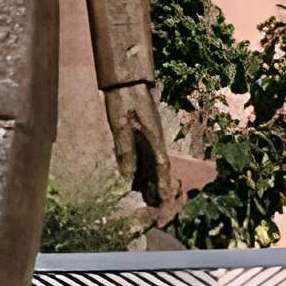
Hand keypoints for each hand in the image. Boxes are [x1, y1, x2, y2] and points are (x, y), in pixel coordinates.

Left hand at [102, 81, 175, 210]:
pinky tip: (137, 179)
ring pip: (153, 163)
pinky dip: (145, 169)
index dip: (165, 184)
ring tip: (149, 199)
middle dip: (160, 187)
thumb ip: (124, 150)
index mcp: (153, 137)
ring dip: (153, 180)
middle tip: (158, 207)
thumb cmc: (123, 99)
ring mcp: (151, 135)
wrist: (126, 79)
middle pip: (160, 168)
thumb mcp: (120, 125)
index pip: (163, 166)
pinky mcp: (144, 131)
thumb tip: (127, 177)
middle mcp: (156, 138)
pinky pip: (147, 154)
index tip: (166, 199)